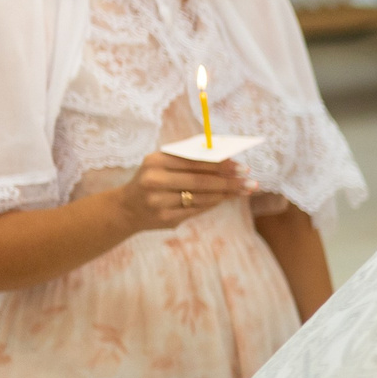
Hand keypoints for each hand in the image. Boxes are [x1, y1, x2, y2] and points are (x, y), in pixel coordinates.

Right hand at [113, 151, 251, 232]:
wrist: (126, 209)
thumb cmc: (152, 181)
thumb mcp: (161, 165)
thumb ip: (187, 160)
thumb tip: (226, 158)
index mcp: (155, 161)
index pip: (195, 161)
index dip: (221, 164)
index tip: (241, 166)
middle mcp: (155, 180)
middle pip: (201, 180)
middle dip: (230, 181)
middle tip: (250, 181)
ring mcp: (159, 201)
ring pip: (202, 197)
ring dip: (227, 194)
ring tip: (244, 190)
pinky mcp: (165, 218)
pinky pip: (197, 210)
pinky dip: (214, 203)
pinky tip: (226, 199)